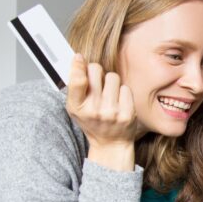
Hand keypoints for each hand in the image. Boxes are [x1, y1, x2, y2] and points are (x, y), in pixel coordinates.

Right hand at [65, 54, 137, 170]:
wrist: (111, 143)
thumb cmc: (92, 121)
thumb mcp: (76, 107)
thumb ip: (74, 86)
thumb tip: (78, 59)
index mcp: (77, 108)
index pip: (77, 81)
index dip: (78, 66)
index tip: (79, 58)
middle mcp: (94, 110)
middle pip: (96, 70)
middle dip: (96, 71)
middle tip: (96, 81)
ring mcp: (112, 112)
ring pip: (113, 76)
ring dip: (111, 82)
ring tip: (108, 94)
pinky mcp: (128, 113)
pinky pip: (125, 88)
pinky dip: (122, 92)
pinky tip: (118, 101)